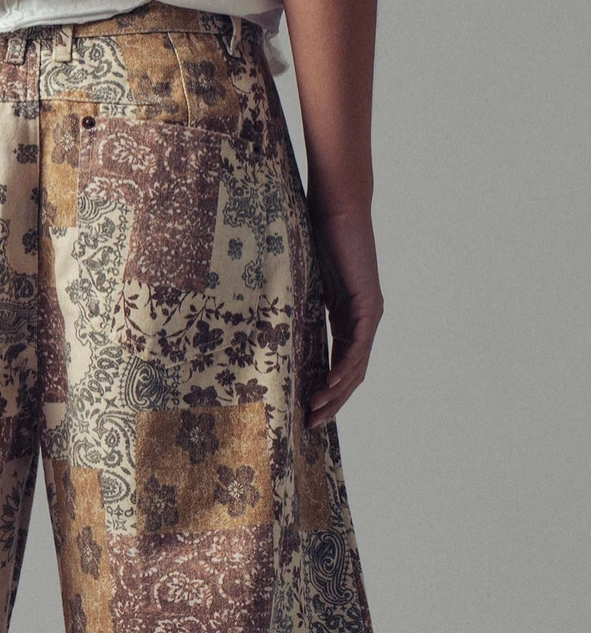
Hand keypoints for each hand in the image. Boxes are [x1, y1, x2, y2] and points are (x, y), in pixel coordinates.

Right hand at [306, 204, 382, 428]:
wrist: (337, 208)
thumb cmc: (316, 236)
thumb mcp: (301, 282)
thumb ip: (295, 306)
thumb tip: (265, 323)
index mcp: (346, 316)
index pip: (340, 363)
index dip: (325, 390)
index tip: (305, 410)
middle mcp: (362, 319)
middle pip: (351, 373)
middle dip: (332, 402)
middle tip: (311, 424)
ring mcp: (368, 314)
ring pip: (356, 366)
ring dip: (337, 393)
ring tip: (316, 412)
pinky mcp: (368, 306)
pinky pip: (357, 347)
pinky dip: (344, 370)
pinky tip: (329, 387)